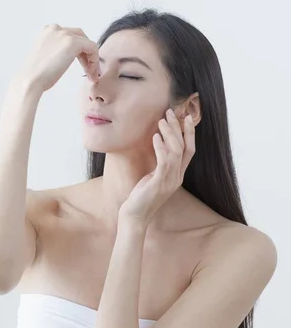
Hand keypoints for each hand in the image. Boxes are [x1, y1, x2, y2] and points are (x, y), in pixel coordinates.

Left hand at [119, 109, 195, 224]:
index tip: (186, 117)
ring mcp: (170, 180)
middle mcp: (177, 177)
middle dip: (179, 128)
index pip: (190, 150)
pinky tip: (154, 136)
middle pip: (184, 147)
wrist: (136, 216)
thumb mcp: (154, 177)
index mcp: (178, 175)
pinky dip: (160, 147)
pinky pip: (163, 161)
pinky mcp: (159, 183)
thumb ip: (160, 164)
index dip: (190, 133)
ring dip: (169, 133)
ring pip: (176, 151)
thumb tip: (159, 145)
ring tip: (161, 120)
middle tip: (170, 112)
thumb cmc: (142, 196)